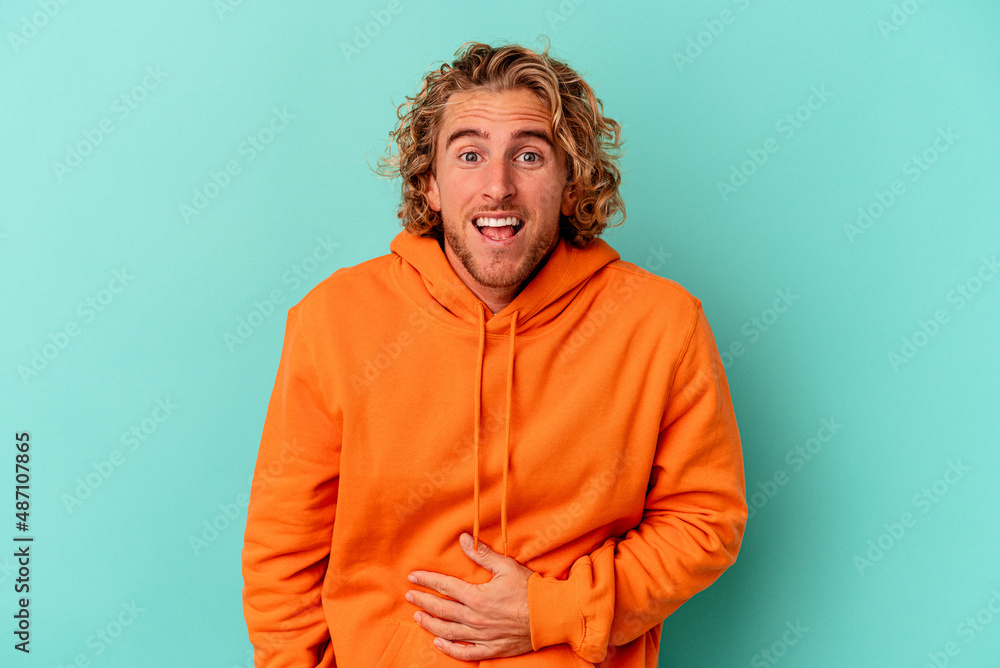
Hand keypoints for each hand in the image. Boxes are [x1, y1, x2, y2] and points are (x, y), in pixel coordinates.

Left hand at [406, 532, 534, 660]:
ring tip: (418, 616)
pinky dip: (450, 649)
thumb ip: (482, 554)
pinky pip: (465, 652)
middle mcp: (475, 618)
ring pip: (448, 631)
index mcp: (477, 596)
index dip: (426, 580)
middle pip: (441, 609)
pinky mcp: (492, 648)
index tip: (412, 577)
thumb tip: (463, 539)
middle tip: (409, 596)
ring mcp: (482, 635)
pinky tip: (439, 643)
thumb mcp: (507, 566)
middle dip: (422, 601)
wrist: (551, 616)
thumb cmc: (530, 589)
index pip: (444, 587)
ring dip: (430, 624)